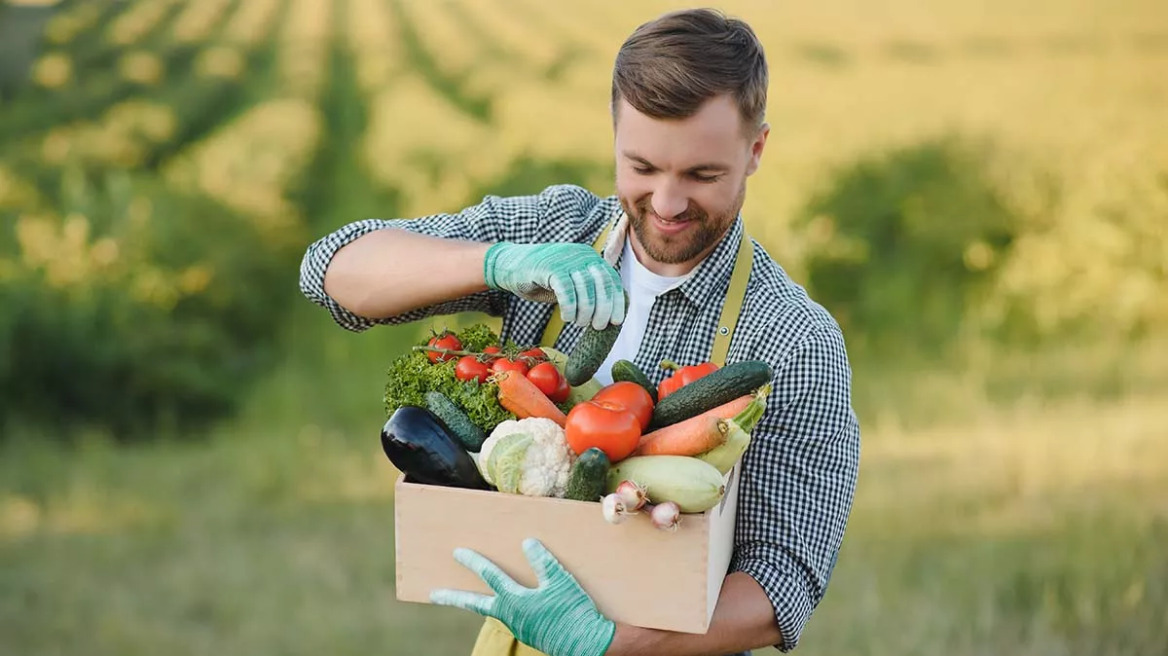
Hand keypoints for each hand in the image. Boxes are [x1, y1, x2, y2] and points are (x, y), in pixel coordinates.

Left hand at [430, 538, 615, 655]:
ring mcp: (519, 626)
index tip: (458, 552)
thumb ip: (543, 562)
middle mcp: (510, 616)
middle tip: (433, 594)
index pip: (490, 575)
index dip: (473, 562)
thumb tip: (527, 543)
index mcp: (514, 601)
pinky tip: (514, 601)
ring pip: (493, 610)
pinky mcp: (530, 632)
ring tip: (472, 594)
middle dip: (453, 597)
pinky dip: (504, 606)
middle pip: (475, 604)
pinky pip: (512, 615)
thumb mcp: (560, 582)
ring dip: (480, 601)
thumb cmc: (573, 612)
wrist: (587, 644)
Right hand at [484, 242, 625, 329]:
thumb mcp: (571, 283)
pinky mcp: (549, 267)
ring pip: (586, 290)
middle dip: (602, 310)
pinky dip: (570, 307)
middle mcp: (582, 255)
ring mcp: (566, 259)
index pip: (612, 280)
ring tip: (578, 323)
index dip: (617, 302)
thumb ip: (589, 291)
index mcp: (590, 258)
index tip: (616, 321)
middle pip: (602, 286)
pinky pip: (566, 290)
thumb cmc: (544, 279)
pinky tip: (567, 317)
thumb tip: (609, 314)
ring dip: (585, 312)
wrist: (512, 265)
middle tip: (596, 326)